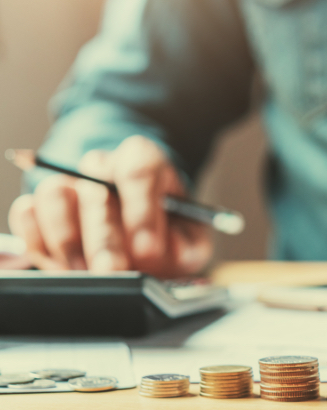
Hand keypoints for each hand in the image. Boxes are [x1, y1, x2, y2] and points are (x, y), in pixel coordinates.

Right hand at [8, 135, 212, 277]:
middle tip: (114, 271)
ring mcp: (68, 182)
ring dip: (69, 241)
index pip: (139, 169)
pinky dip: (39, 240)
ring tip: (87, 274)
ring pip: (54, 194)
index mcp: (144, 162)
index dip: (142, 211)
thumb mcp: (189, 238)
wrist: (142, 232)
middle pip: (95, 190)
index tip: (147, 247)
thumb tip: (169, 250)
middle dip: (104, 238)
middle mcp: (102, 166)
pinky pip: (26, 213)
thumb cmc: (166, 233)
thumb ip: (187, 244)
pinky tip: (63, 266)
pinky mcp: (39, 206)